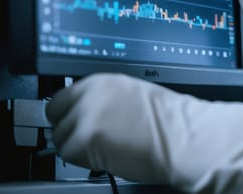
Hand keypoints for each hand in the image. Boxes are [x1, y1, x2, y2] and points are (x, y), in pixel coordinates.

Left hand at [45, 73, 242, 192]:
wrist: (184, 137)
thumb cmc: (171, 121)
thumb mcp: (134, 95)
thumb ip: (105, 100)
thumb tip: (86, 114)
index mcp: (103, 81)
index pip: (61, 98)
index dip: (67, 116)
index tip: (73, 126)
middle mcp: (91, 94)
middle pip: (57, 119)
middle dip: (72, 133)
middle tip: (92, 143)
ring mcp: (86, 115)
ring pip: (61, 139)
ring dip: (78, 149)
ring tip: (104, 151)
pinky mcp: (86, 139)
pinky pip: (69, 155)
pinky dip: (83, 161)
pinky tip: (105, 158)